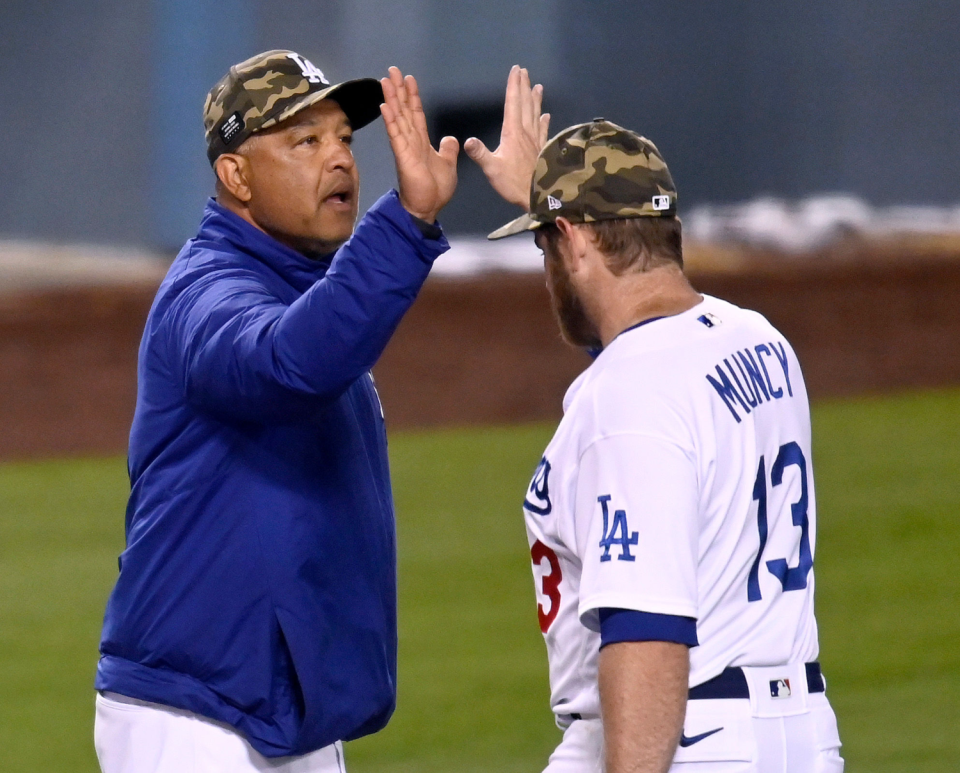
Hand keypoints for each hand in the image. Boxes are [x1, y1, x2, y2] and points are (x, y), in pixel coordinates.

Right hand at [380, 67, 458, 223]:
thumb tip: (450, 138)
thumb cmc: (436, 189)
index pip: (416, 113)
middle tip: (392, 70)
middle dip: (398, 89)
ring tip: (385, 80)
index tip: (409, 78)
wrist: (428, 208)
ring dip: (391, 98)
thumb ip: (447, 149)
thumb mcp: (448, 164)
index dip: (413, 96)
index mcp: (422, 142)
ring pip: (398, 118)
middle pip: (404, 110)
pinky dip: (391, 121)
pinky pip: (396, 135)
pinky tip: (385, 106)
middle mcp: (411, 141)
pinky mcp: (403, 157)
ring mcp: (405, 148)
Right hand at [464, 65, 549, 210]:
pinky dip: (545, 121)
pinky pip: (543, 131)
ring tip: (538, 87)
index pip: (512, 103)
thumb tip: (467, 141)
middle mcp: (525, 132)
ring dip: (535, 100)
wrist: (538, 195)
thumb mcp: (492, 169)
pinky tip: (547, 116)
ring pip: (535, 114)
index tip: (515, 70)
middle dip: (523, 86)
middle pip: (525, 104)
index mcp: (512, 133)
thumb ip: (480, 154)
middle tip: (524, 71)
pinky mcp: (541, 150)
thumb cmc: (513, 183)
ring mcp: (535, 140)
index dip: (513, 86)